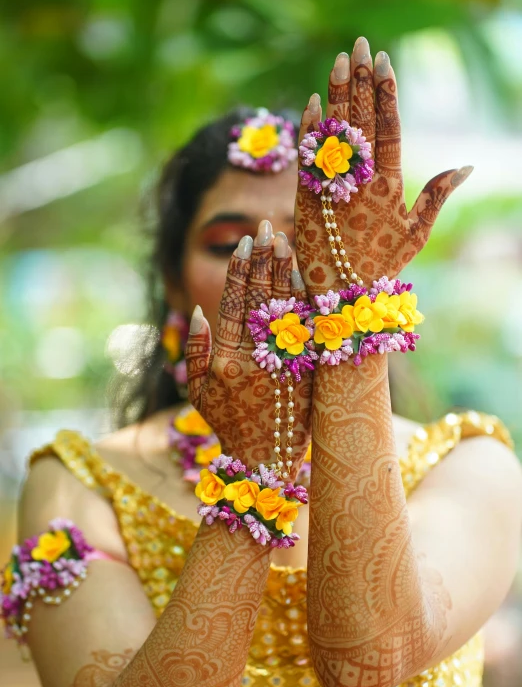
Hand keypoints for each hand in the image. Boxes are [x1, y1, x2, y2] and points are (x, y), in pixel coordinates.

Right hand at [185, 220, 311, 474]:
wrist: (266, 458)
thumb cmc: (229, 426)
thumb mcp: (198, 394)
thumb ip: (195, 353)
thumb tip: (197, 313)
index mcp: (227, 361)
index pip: (234, 304)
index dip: (240, 270)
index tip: (246, 243)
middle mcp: (257, 357)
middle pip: (261, 297)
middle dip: (264, 259)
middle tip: (267, 227)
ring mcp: (286, 363)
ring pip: (286, 307)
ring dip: (286, 271)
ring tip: (286, 240)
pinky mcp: (308, 370)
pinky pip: (308, 328)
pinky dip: (307, 301)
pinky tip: (306, 277)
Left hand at [295, 37, 472, 295]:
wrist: (341, 297)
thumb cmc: (382, 266)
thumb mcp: (415, 234)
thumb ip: (437, 197)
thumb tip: (465, 166)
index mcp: (389, 187)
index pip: (388, 129)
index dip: (386, 94)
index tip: (384, 62)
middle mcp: (358, 183)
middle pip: (360, 122)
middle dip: (361, 81)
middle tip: (360, 45)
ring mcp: (330, 189)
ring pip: (333, 133)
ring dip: (336, 94)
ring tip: (339, 60)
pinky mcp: (304, 200)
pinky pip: (307, 158)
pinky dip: (309, 131)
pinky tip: (311, 103)